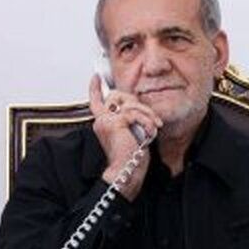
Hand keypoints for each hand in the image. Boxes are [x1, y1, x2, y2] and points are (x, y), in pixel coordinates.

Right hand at [89, 74, 160, 199]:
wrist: (126, 172)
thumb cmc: (130, 157)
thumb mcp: (131, 133)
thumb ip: (129, 119)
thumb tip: (137, 107)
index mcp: (103, 122)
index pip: (96, 101)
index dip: (94, 88)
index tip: (96, 77)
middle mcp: (101, 120)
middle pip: (118, 95)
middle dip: (138, 103)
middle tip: (151, 118)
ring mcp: (106, 121)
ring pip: (131, 104)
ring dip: (147, 115)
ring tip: (153, 128)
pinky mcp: (115, 123)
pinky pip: (134, 113)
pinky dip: (146, 122)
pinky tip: (149, 133)